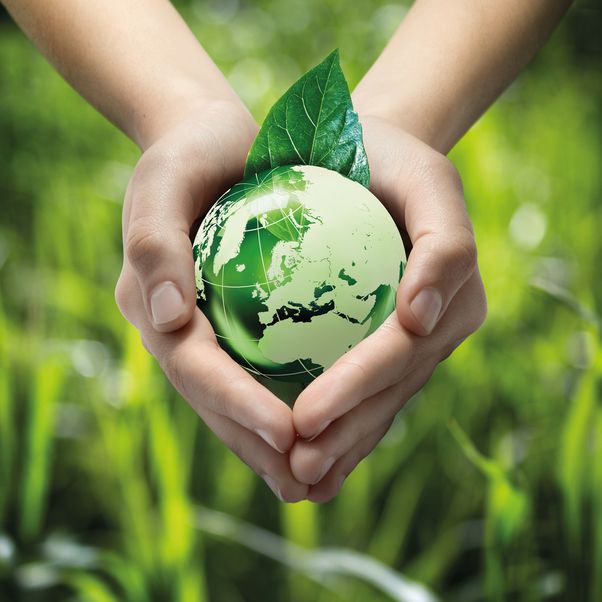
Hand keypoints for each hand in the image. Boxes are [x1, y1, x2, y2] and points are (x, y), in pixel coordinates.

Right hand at [115, 101, 307, 501]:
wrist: (208, 143)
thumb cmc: (187, 156)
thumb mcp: (163, 182)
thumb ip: (155, 248)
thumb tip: (168, 323)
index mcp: (153, 307)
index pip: (194, 369)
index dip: (236, 405)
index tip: (287, 433)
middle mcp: (176, 331)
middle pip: (216, 402)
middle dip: (258, 446)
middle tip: (305, 481)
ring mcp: (206, 333)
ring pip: (240, 399)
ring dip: (274, 443)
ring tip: (318, 478)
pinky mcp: (236, 326)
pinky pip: (265, 373)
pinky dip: (291, 404)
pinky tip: (331, 427)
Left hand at [289, 115, 486, 501]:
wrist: (376, 159)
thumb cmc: (393, 162)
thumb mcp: (428, 181)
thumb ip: (445, 246)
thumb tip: (420, 318)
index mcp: (451, 295)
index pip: (399, 351)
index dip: (357, 386)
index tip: (306, 416)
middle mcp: (438, 327)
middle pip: (388, 390)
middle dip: (344, 431)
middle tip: (295, 462)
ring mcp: (416, 343)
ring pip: (380, 404)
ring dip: (343, 445)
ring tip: (299, 477)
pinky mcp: (390, 347)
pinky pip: (368, 393)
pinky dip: (343, 430)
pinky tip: (309, 462)